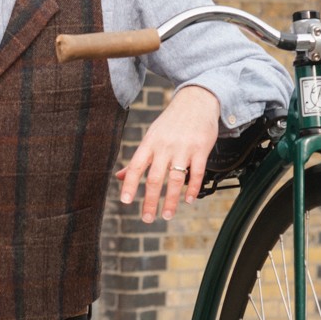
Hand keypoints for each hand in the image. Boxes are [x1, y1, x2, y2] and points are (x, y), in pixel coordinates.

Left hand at [116, 85, 219, 221]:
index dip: (130, 184)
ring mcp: (183, 148)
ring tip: (167, 215)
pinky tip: (189, 200)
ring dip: (171, 200)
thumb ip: (138, 159)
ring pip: (175, 178)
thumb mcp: (151, 137)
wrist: (197, 101)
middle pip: (154, 178)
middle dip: (150, 200)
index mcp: (149, 143)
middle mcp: (164, 146)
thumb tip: (119, 177)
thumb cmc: (171, 122)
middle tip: (147, 218)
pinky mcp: (201, 149)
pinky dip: (193, 188)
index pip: (135, 166)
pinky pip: (196, 172)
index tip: (126, 202)